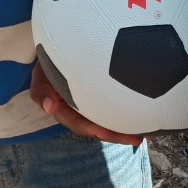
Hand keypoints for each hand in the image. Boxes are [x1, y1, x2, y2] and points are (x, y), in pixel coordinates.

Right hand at [30, 63, 144, 146]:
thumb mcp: (40, 76)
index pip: (79, 124)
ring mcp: (91, 105)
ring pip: (109, 120)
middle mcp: (80, 111)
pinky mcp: (102, 96)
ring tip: (147, 133)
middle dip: (117, 135)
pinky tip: (146, 118)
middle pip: (99, 127)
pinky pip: (115, 107)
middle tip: (138, 139)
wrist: (59, 48)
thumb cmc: (49, 63)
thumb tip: (48, 107)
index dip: (93, 129)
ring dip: (126, 128)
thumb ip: (40, 91)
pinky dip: (128, 114)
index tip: (106, 134)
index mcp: (65, 110)